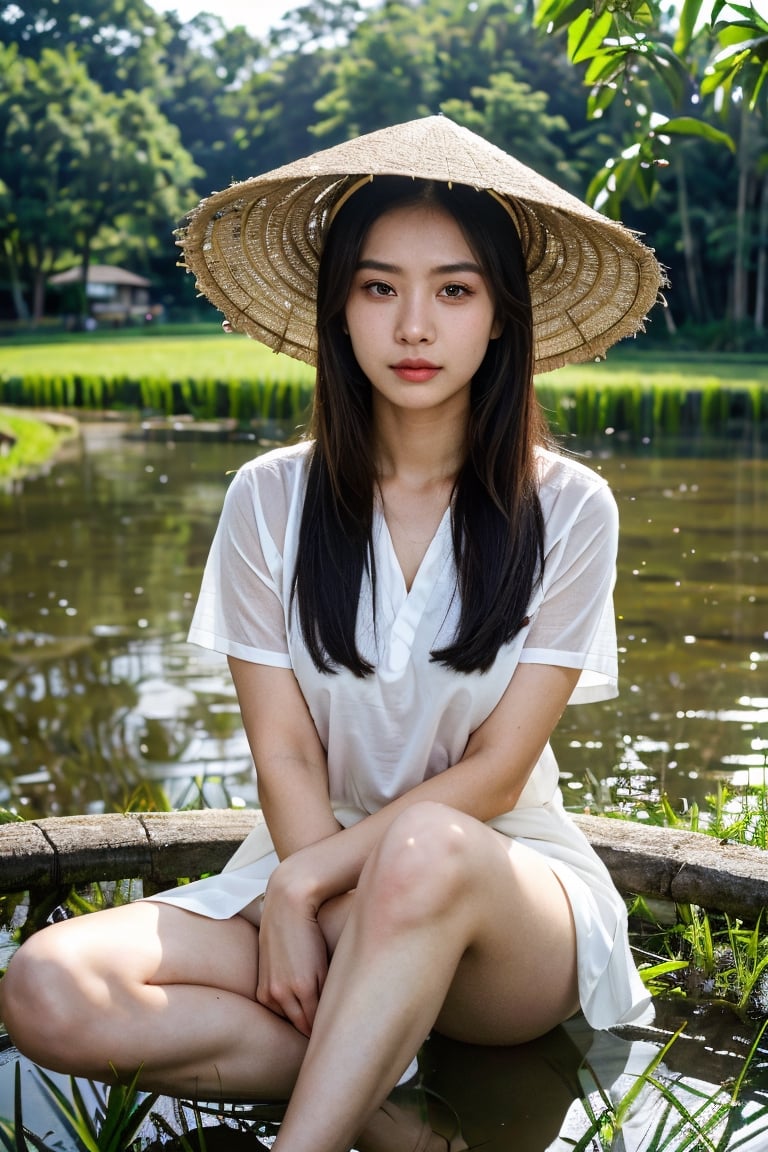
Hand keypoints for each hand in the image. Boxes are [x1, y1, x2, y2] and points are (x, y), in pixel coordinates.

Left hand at [256, 866, 328, 1036]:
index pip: (289, 1023)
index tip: (322, 1034)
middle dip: (315, 1034)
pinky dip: (329, 1017)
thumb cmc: (289, 925)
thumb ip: (289, 977)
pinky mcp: (305, 985)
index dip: (306, 1027)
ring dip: (323, 1030)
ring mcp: (288, 993)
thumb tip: (305, 985)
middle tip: (334, 1040)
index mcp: (265, 993)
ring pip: (308, 1024)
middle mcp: (273, 997)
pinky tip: (343, 1018)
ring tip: (342, 1034)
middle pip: (298, 1027)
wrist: (289, 900)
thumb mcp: (281, 955)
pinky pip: (318, 1013)